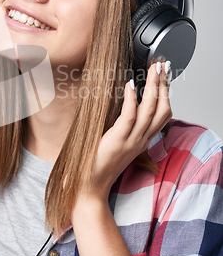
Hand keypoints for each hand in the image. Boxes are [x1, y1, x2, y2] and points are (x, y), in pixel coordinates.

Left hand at [80, 62, 171, 202]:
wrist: (89, 188)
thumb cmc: (98, 165)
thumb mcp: (116, 143)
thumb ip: (121, 127)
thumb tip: (119, 103)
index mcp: (142, 140)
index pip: (163, 114)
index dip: (166, 93)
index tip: (163, 76)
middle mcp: (141, 140)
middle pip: (162, 109)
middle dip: (164, 85)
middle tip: (162, 66)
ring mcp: (131, 141)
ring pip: (150, 110)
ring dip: (153, 87)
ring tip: (153, 70)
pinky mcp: (117, 140)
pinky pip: (129, 117)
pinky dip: (132, 99)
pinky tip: (130, 85)